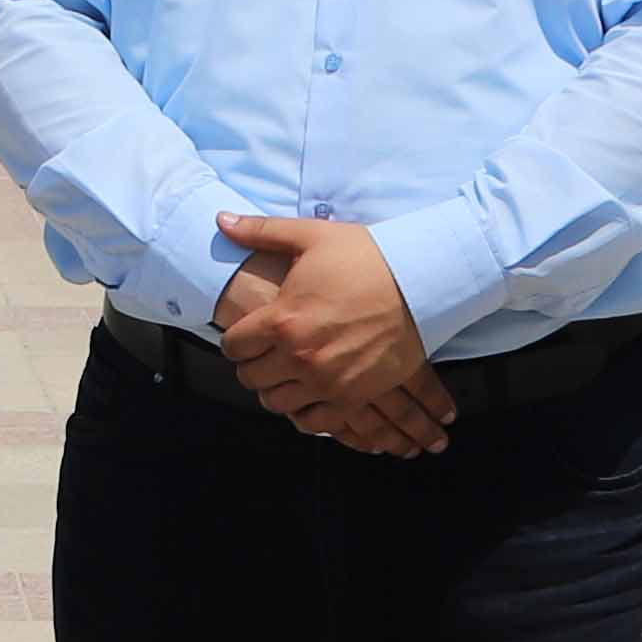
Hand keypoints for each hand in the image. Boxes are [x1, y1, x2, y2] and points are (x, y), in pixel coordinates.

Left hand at [216, 214, 449, 456]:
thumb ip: (261, 231)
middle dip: (253, 365)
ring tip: (286, 373)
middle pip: (251, 378)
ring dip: (277, 388)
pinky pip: (312, 421)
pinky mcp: (352, 397)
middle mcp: (299, 357)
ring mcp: (326, 382)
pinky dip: (305, 411)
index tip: (247, 335)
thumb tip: (221, 220)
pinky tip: (309, 393)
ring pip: (277, 403)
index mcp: (282, 320)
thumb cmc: (365, 257)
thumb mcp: (311, 237)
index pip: (233, 346)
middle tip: (265, 354)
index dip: (236, 340)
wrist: (420, 283)